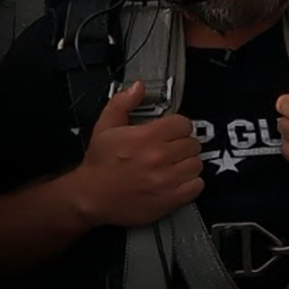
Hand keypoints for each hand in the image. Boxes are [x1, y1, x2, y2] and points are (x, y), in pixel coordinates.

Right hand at [71, 82, 203, 227]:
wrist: (91, 197)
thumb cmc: (99, 165)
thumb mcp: (105, 127)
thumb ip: (123, 103)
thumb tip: (138, 88)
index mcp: (146, 137)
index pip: (183, 123)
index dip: (178, 126)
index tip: (172, 130)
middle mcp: (159, 158)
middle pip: (192, 143)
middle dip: (183, 143)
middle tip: (171, 148)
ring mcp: (166, 180)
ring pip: (196, 164)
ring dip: (188, 163)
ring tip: (175, 164)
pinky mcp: (169, 200)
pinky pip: (196, 186)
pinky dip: (191, 183)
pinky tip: (178, 180)